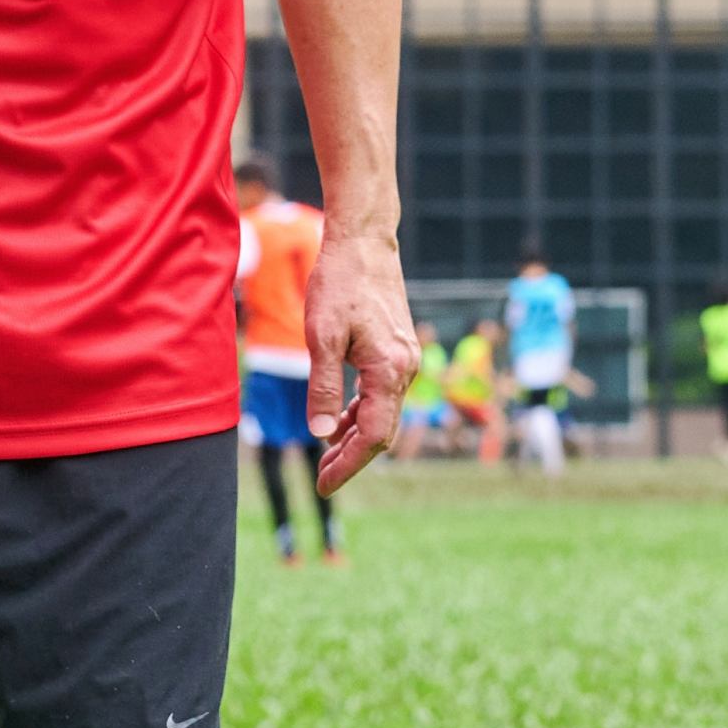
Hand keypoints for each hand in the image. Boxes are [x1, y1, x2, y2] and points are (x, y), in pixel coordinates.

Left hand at [305, 223, 415, 494]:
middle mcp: (405, 369)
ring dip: (355, 437)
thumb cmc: (339, 283)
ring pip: (383, 414)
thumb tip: (321, 434)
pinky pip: (382, 394)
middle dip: (351, 458)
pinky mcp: (398, 350)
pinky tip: (340, 419)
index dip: (348, 465)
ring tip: (325, 455)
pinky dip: (361, 412)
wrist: (364, 241)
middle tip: (321, 478)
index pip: (373, 436)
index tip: (323, 485)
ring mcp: (405, 360)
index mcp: (389, 370)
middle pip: (382, 431)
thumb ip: (323, 388)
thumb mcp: (321, 337)